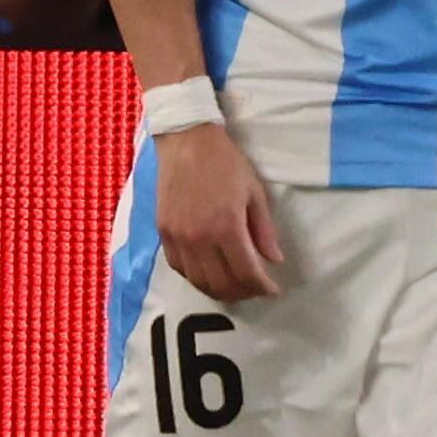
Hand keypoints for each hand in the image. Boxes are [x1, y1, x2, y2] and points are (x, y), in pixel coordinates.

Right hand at [152, 120, 285, 304]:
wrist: (187, 144)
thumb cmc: (226, 165)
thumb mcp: (255, 194)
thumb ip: (263, 231)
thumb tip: (274, 260)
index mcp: (226, 227)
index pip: (246, 271)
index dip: (261, 286)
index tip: (273, 290)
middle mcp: (198, 238)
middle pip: (220, 282)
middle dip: (242, 293)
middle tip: (256, 291)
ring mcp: (177, 237)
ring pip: (197, 280)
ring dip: (219, 290)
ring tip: (235, 288)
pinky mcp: (162, 233)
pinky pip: (179, 267)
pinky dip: (196, 277)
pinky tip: (209, 275)